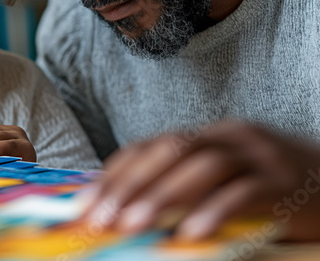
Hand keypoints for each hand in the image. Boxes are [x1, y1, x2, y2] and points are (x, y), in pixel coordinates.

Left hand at [82, 121, 319, 241]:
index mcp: (208, 135)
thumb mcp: (225, 181)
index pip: (151, 145)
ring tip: (131, 226)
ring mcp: (259, 156)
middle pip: (171, 150)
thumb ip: (185, 188)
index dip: (117, 172)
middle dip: (131, 184)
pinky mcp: (285, 183)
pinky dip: (214, 212)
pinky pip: (244, 194)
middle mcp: (229, 137)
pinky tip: (189, 234)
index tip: (86, 202)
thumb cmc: (271, 188)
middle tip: (100, 217)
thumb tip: (131, 211)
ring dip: (163, 195)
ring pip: (203, 166)